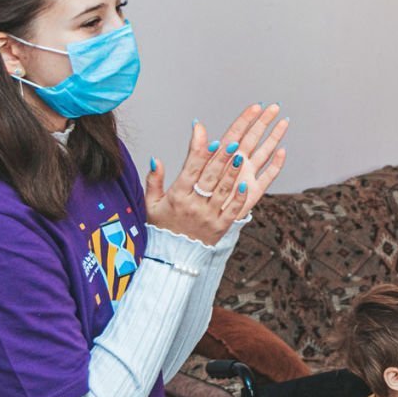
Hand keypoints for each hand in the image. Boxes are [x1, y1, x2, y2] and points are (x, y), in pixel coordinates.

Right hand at [146, 104, 289, 245]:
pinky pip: (232, 211)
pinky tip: (246, 185)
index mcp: (177, 196)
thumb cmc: (163, 226)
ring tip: (241, 157)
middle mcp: (193, 205)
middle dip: (221, 159)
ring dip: (232, 174)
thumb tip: (155, 159)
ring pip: (222, 191)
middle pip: (209, 177)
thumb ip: (154, 180)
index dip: (201, 154)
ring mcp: (208, 216)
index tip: (212, 140)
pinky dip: (239, 198)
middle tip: (232, 142)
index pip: (190, 170)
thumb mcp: (152, 204)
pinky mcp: (220, 227)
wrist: (173, 257)